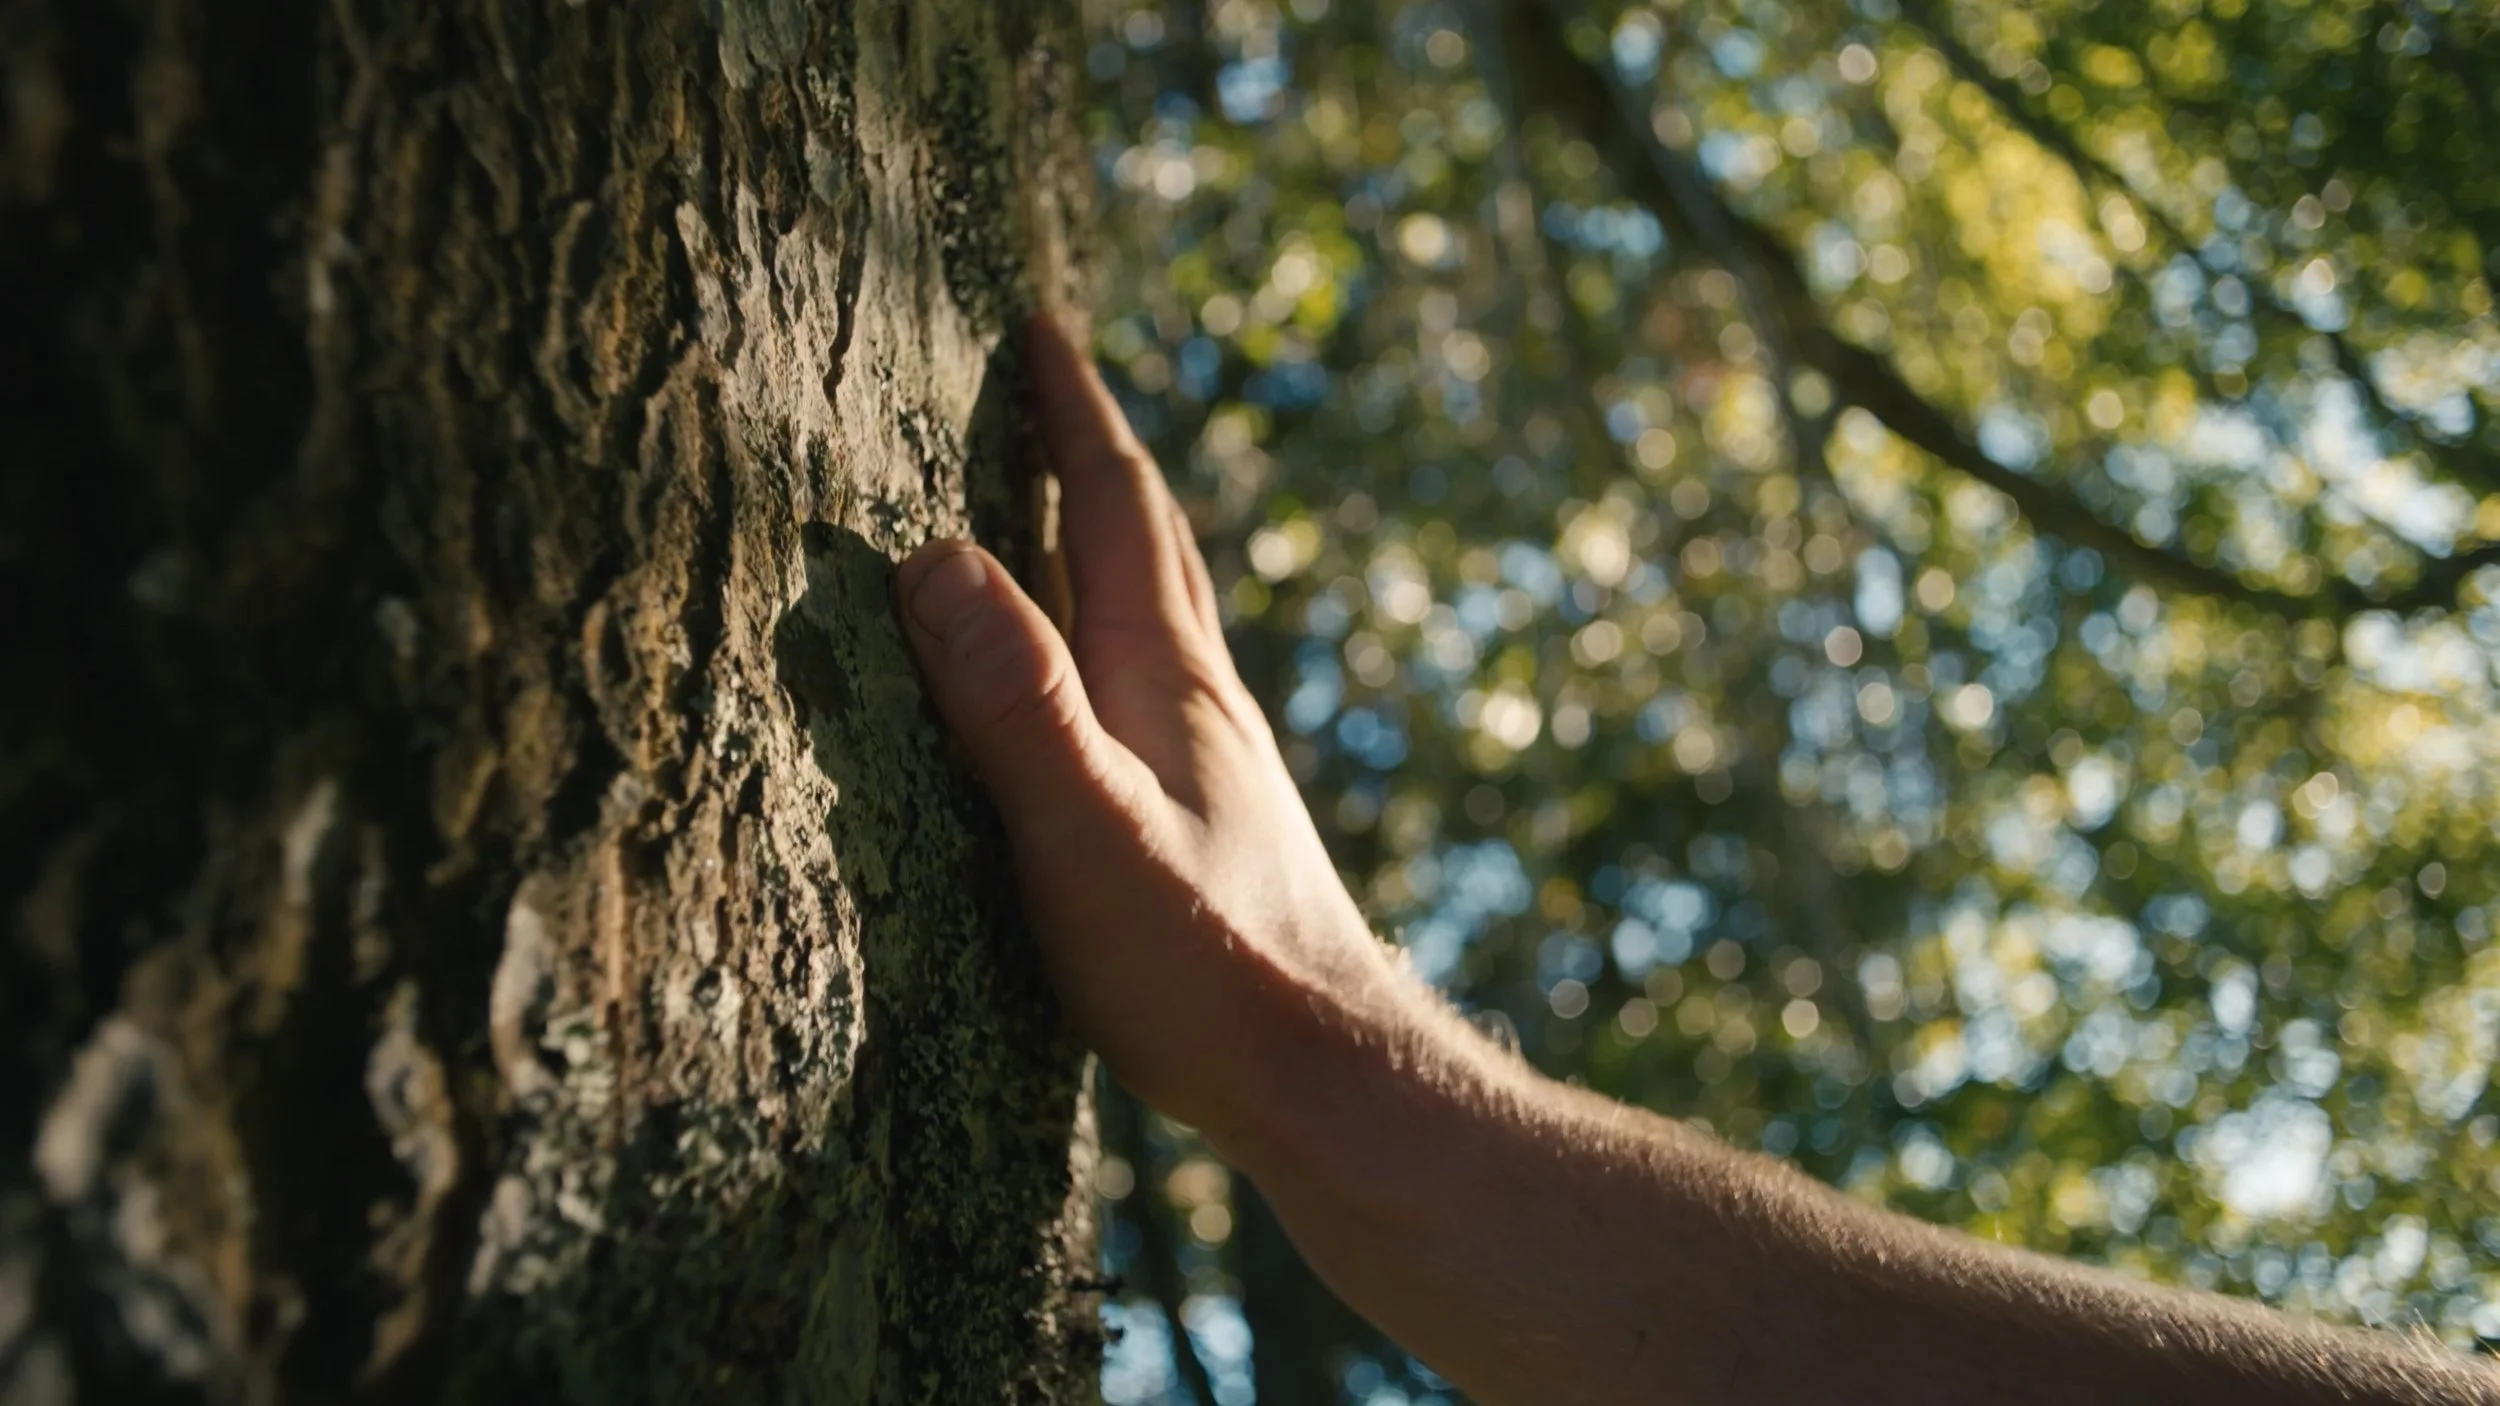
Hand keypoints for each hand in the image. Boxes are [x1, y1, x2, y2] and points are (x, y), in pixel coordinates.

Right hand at [895, 316, 1416, 1152]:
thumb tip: (936, 558)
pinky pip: (1143, 679)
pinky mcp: (1206, 818)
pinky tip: (1087, 681)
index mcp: (1166, 674)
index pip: (1115, 501)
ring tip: (1050, 507)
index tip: (1038, 325)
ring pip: (1151, 607)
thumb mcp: (1087, 835)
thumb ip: (1016, 706)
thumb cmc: (1207, 968)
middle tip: (1046, 381)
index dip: (1074, 409)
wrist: (1327, 1072)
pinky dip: (1103, 631)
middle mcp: (1199, 695)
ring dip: (1102, 535)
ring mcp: (1210, 756)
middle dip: (1092, 449)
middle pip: (1146, 536)